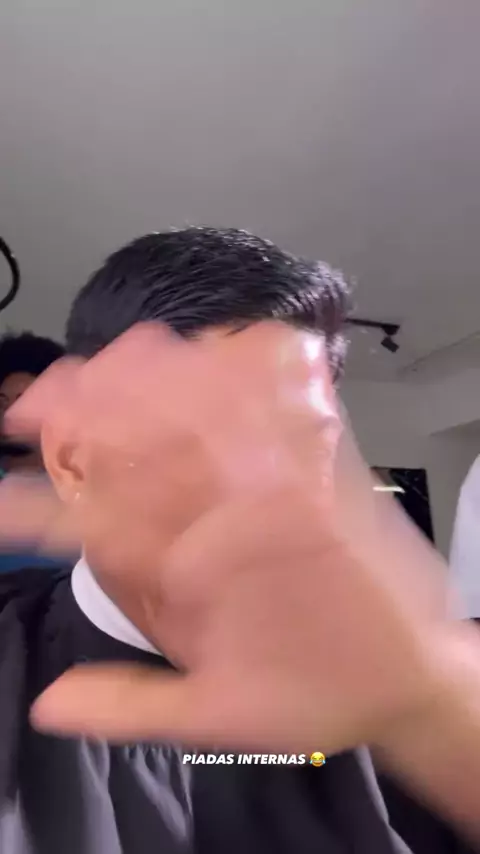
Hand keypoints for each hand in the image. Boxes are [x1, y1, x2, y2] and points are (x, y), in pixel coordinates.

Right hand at [2, 323, 455, 753]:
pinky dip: (241, 356)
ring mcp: (287, 471)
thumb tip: (47, 702)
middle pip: (142, 437)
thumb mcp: (219, 718)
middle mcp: (241, 507)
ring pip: (201, 399)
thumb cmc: (318, 692)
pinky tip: (214, 346)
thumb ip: (128, 705)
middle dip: (76, 410)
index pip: (97, 526)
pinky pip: (282, 384)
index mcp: (204, 573)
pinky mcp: (328, 453)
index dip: (34, 511)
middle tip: (30, 406)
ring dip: (143, 374)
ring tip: (102, 363)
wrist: (416, 668)